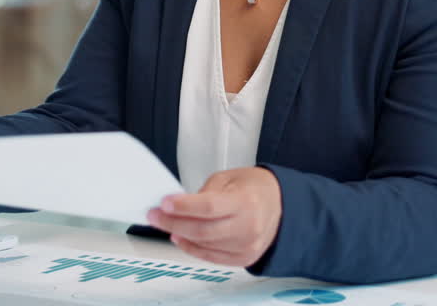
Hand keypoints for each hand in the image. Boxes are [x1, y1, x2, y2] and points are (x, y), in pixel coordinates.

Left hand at [146, 167, 282, 268]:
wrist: (280, 206)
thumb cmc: (254, 188)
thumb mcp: (228, 179)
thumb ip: (204, 193)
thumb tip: (178, 206)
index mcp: (246, 201)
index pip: (209, 207)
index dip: (183, 206)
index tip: (164, 203)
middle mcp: (248, 226)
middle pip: (203, 230)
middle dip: (173, 223)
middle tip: (155, 215)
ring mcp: (246, 245)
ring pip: (204, 246)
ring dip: (180, 235)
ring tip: (166, 225)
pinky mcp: (243, 258)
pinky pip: (211, 257)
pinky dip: (192, 248)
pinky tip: (180, 238)